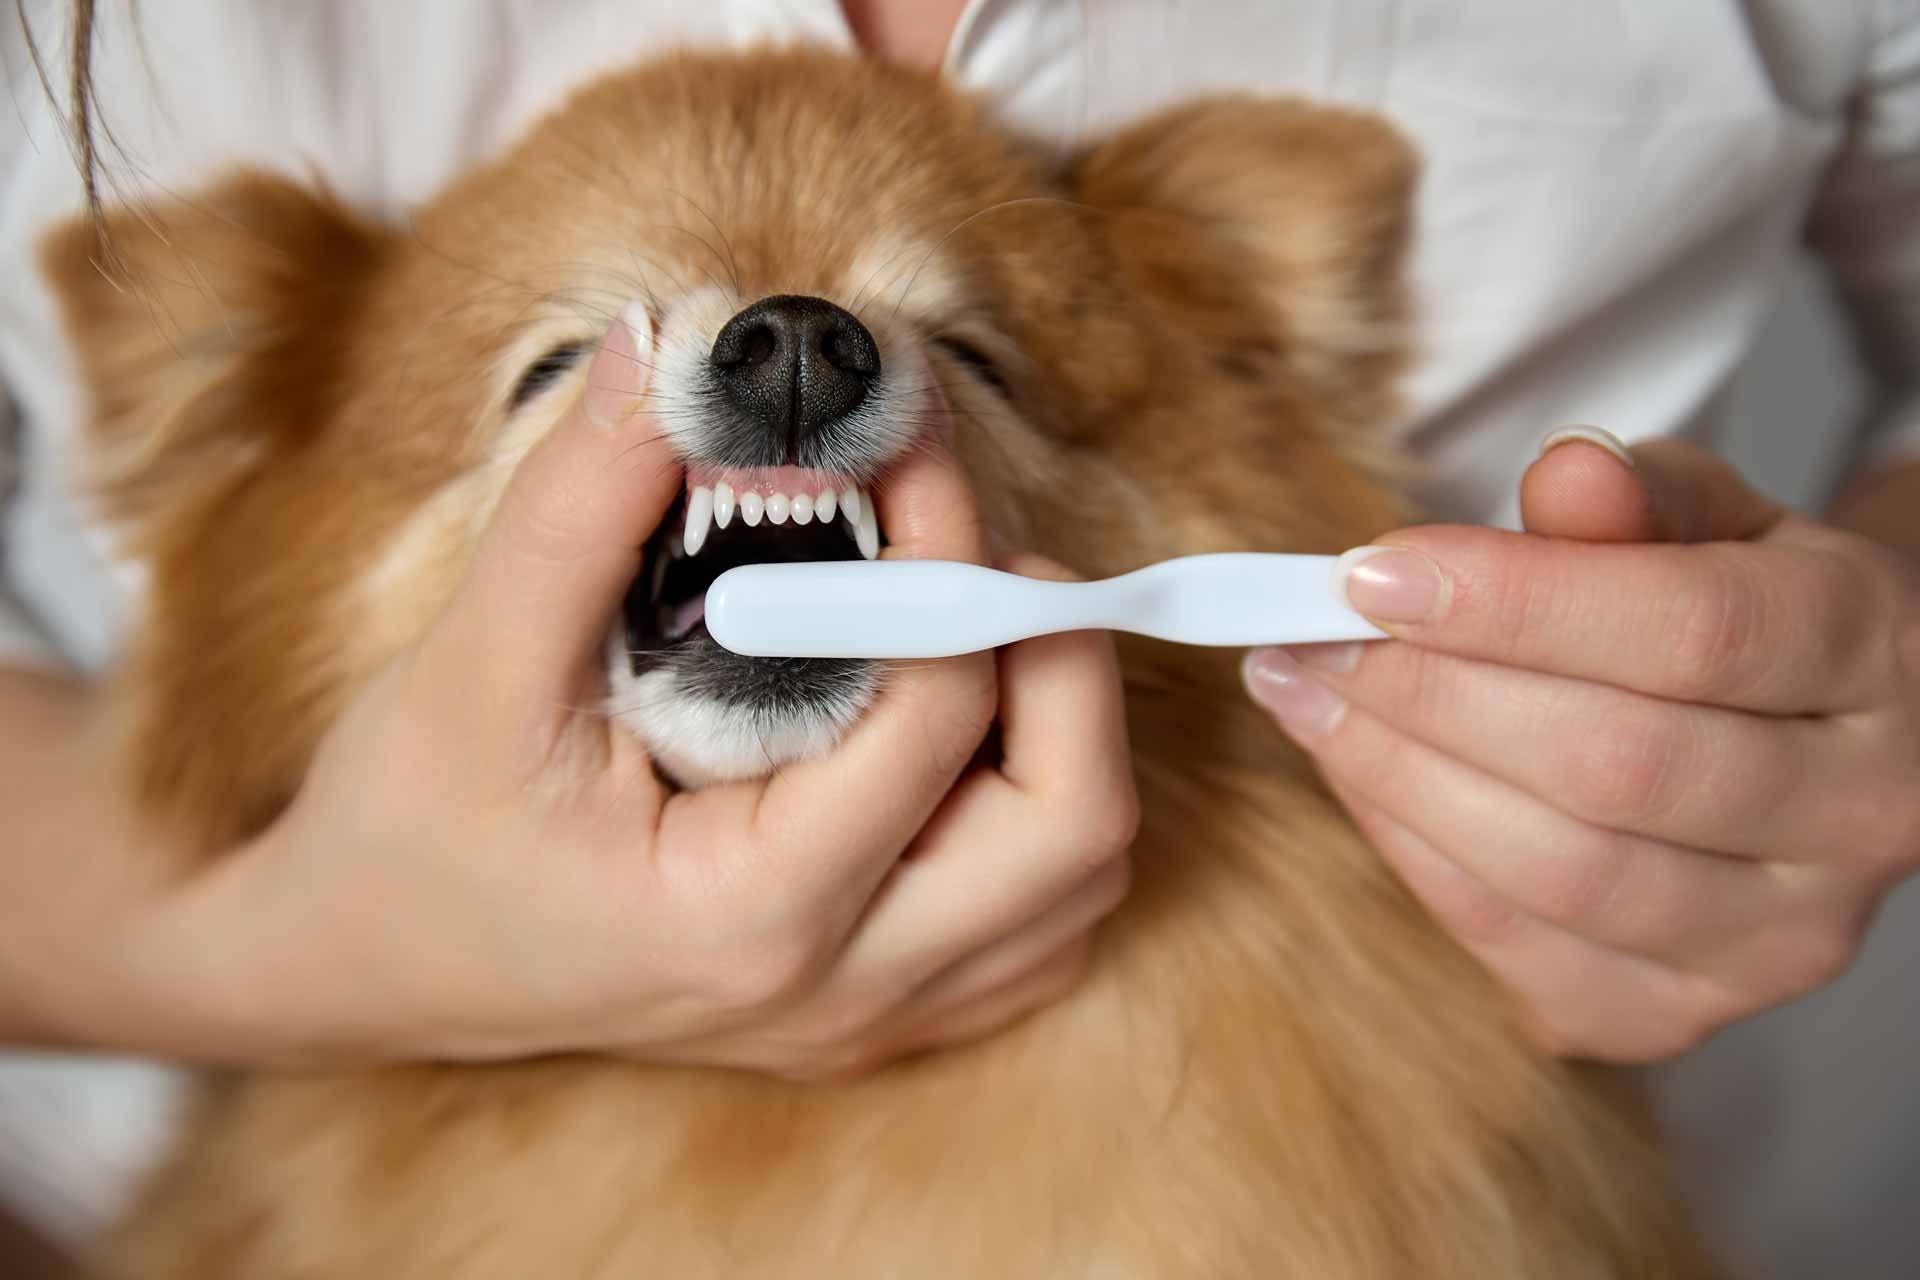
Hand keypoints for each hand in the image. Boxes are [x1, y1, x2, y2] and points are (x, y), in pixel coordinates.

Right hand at [113, 317, 1135, 1075]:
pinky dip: (1037, 816)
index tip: (903, 437)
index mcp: (753, 914)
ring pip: (1078, 884)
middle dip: (1059, 659)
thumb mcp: (478, 655)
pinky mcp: (874, 1012)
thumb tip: (689, 345)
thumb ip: (587, 498)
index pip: (942, 712)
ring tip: (959, 629)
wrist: (364, 963)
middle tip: (973, 555)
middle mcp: (840, 990)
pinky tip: (955, 734)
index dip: (946, 545)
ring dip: (1064, 736)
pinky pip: (1037, 928)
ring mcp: (868, 1018)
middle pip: (1077, 830)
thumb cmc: (409, 822)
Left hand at [1244, 429, 1919, 1060]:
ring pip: (1559, 874)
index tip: (1371, 575)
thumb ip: (1641, 498)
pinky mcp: (1679, 1015)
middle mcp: (1861, 816)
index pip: (1692, 634)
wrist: (1810, 742)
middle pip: (1614, 766)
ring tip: (1303, 693)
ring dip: (1397, 777)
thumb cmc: (1744, 612)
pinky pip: (1514, 946)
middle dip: (1427, 695)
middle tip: (1307, 638)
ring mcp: (1778, 939)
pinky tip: (1355, 770)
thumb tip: (1564, 474)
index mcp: (1877, 657)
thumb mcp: (1715, 524)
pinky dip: (1412, 852)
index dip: (1514, 605)